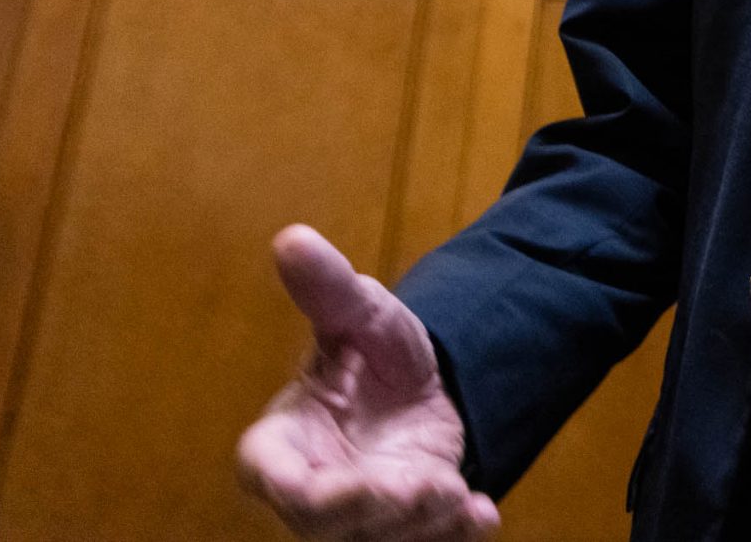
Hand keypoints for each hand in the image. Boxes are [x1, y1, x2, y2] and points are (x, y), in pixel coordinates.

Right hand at [237, 226, 496, 541]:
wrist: (430, 384)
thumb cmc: (372, 353)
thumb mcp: (361, 314)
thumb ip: (326, 288)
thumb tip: (292, 239)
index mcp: (282, 443)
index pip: (268, 475)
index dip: (298, 489)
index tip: (347, 483)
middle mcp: (312, 492)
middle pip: (324, 524)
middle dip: (374, 512)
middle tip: (424, 488)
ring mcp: (358, 519)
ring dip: (420, 527)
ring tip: (458, 496)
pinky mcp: (403, 531)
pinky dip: (454, 534)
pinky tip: (482, 515)